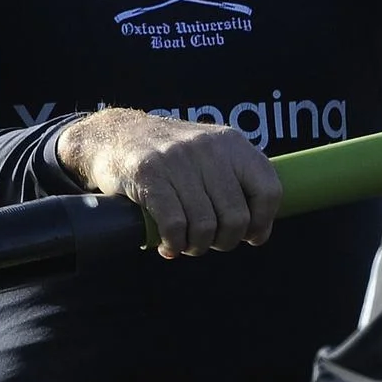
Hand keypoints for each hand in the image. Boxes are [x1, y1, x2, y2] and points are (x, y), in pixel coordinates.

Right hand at [55, 108, 279, 258]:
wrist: (113, 135)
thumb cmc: (167, 155)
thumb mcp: (208, 153)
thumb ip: (235, 180)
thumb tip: (258, 230)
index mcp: (231, 143)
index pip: (269, 190)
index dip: (262, 222)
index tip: (250, 236)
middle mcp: (207, 148)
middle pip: (236, 217)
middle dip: (224, 241)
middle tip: (209, 243)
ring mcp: (177, 160)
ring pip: (205, 226)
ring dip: (196, 247)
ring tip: (186, 245)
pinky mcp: (148, 176)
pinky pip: (175, 226)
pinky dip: (174, 244)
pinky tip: (168, 245)